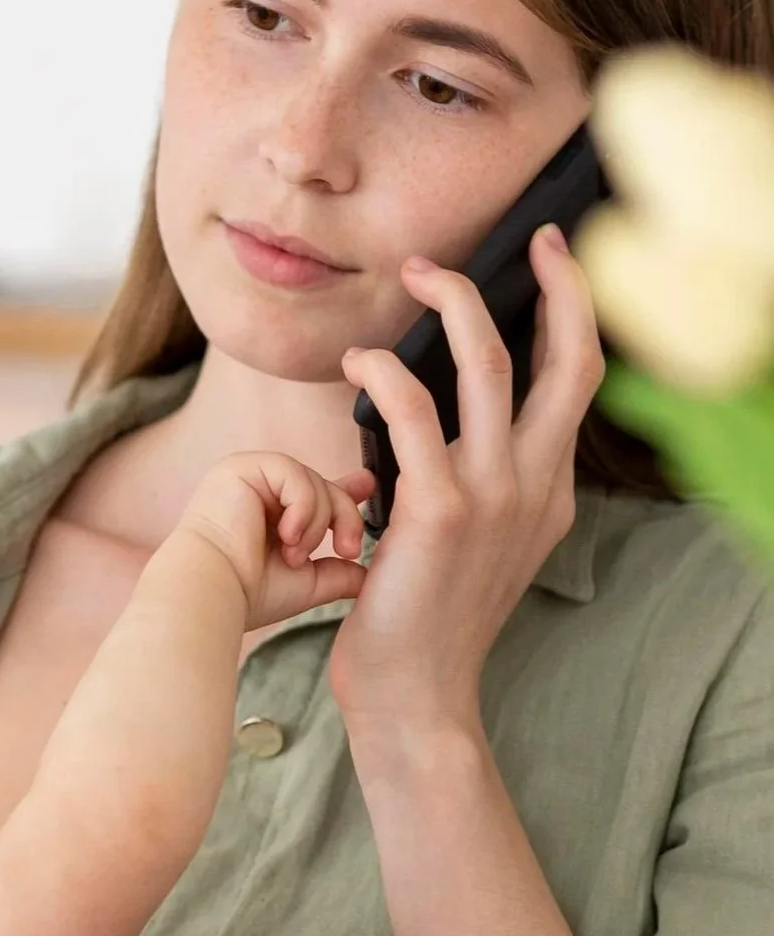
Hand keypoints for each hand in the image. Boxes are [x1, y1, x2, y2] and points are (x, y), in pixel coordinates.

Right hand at [179, 452, 374, 631]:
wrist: (213, 592)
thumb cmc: (248, 593)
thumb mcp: (305, 582)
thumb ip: (335, 572)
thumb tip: (365, 576)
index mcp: (266, 513)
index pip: (312, 491)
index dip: (343, 489)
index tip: (366, 484)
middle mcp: (255, 489)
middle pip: (322, 485)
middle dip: (344, 518)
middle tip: (348, 550)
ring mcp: (247, 474)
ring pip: (313, 480)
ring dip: (317, 523)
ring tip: (295, 556)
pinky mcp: (241, 467)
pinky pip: (294, 474)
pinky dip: (303, 508)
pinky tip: (287, 536)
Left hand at [332, 224, 604, 735]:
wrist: (417, 696)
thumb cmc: (426, 621)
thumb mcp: (475, 545)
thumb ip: (476, 485)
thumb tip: (437, 425)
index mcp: (548, 492)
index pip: (576, 383)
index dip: (571, 313)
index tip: (549, 262)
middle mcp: (535, 487)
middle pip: (568, 359)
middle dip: (555, 283)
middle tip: (523, 238)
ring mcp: (493, 496)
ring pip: (488, 363)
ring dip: (452, 303)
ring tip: (417, 276)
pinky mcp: (438, 509)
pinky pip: (413, 408)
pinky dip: (385, 369)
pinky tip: (360, 362)